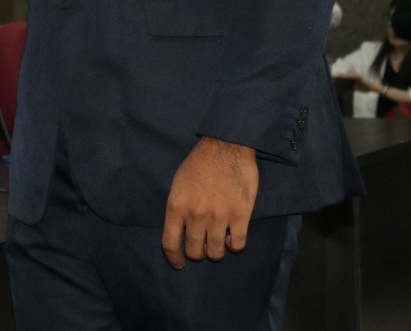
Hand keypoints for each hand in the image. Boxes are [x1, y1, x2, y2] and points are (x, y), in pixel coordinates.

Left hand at [161, 137, 257, 269]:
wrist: (226, 146)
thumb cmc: (199, 163)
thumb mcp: (178, 184)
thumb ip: (178, 208)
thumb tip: (180, 231)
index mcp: (176, 206)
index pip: (170, 243)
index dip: (174, 258)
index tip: (179, 264)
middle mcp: (195, 215)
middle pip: (195, 252)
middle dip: (198, 253)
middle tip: (203, 246)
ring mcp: (218, 217)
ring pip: (216, 252)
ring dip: (217, 250)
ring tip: (219, 241)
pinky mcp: (240, 216)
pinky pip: (238, 244)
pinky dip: (235, 244)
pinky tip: (233, 236)